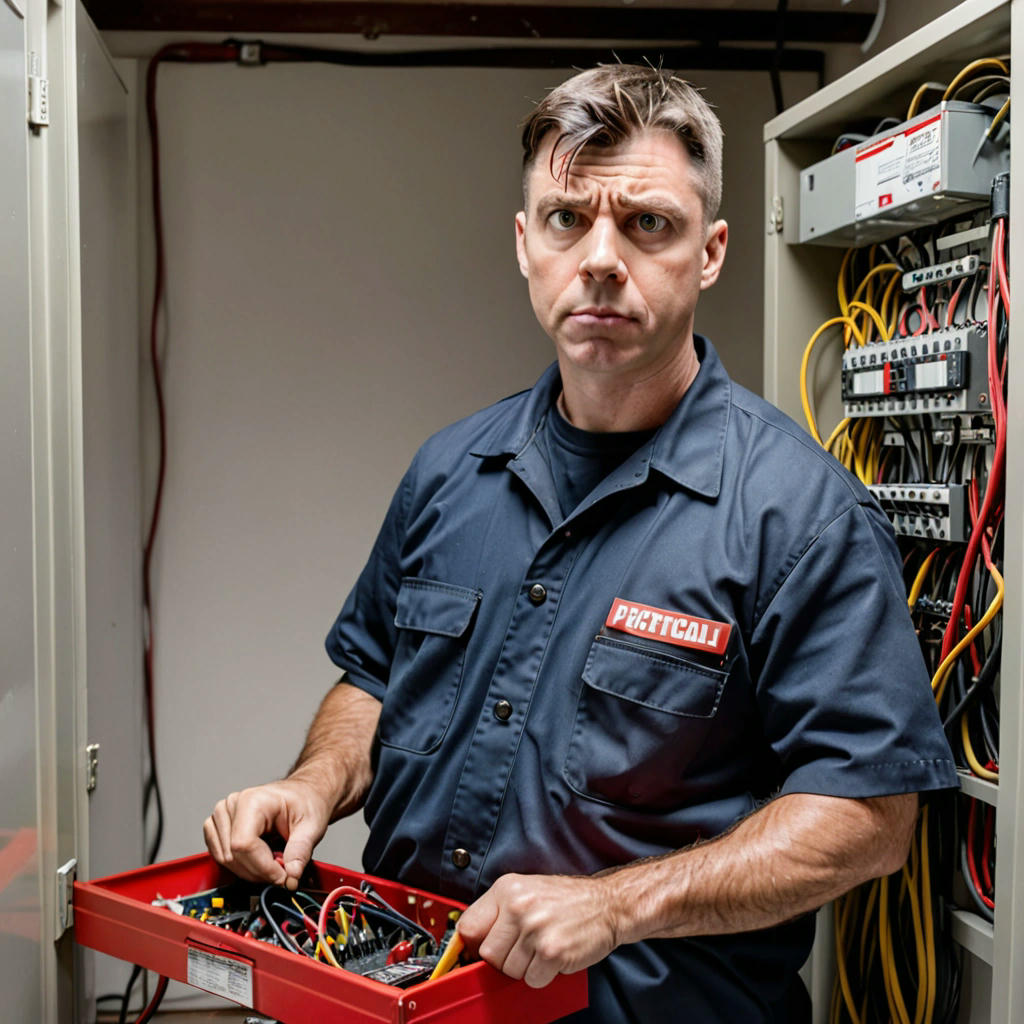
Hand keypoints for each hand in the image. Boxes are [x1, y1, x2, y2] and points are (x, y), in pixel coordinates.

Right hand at [203, 778, 331, 889]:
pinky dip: (241, 866)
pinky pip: (221, 858)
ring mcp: (221, 816)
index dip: (264, 867)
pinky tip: (260, 857)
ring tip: (273, 859)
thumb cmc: (305, 802)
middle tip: (283, 870)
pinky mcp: (217, 827)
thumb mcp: (312, 825)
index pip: (243, 845)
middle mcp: (231, 806)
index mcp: (252, 800)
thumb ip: (301, 851)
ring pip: (226, 860)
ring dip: (251, 871)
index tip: (283, 876)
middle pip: (233, 856)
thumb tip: (291, 875)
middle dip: (260, 872)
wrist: (301, 794)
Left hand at [456, 873, 618, 988]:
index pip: (469, 926)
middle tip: (523, 948)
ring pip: (509, 970)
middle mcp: (519, 906)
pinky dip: (542, 975)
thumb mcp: (527, 890)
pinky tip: (553, 957)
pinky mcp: (552, 952)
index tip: (474, 953)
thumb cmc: (566, 899)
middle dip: (503, 958)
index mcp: (507, 889)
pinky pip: (531, 980)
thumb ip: (498, 910)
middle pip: (488, 954)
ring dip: (525, 967)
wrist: (607, 904)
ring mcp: (535, 930)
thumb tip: (469, 940)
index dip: (471, 945)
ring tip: (541, 948)